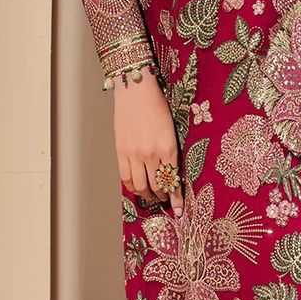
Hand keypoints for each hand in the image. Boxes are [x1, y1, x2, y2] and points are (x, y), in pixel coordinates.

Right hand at [110, 69, 184, 217]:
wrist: (136, 89)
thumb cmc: (158, 106)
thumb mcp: (171, 129)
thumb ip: (170, 152)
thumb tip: (170, 172)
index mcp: (169, 147)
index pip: (173, 181)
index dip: (176, 198)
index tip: (179, 210)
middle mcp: (152, 154)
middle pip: (157, 186)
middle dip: (163, 197)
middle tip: (166, 201)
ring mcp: (134, 153)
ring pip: (140, 185)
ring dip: (147, 194)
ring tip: (152, 196)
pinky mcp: (121, 150)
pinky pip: (125, 177)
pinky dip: (132, 186)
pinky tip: (137, 188)